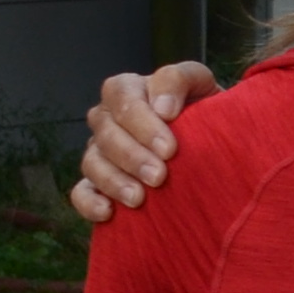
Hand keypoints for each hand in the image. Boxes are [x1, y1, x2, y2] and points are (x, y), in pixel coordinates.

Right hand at [67, 62, 219, 222]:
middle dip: (132, 156)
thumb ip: (180, 79)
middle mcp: (108, 119)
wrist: (212, 143)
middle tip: (159, 177)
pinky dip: (89, 202)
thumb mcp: (201, 85)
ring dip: (113, 181)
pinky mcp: (97, 182)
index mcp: (128, 90)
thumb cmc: (205, 109)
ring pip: (92, 162)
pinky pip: (81, 192)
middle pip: (106, 133)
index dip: (141, 121)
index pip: (121, 95)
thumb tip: (162, 108)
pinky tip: (108, 212)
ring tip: (139, 199)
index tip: (170, 148)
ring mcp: (99, 151)